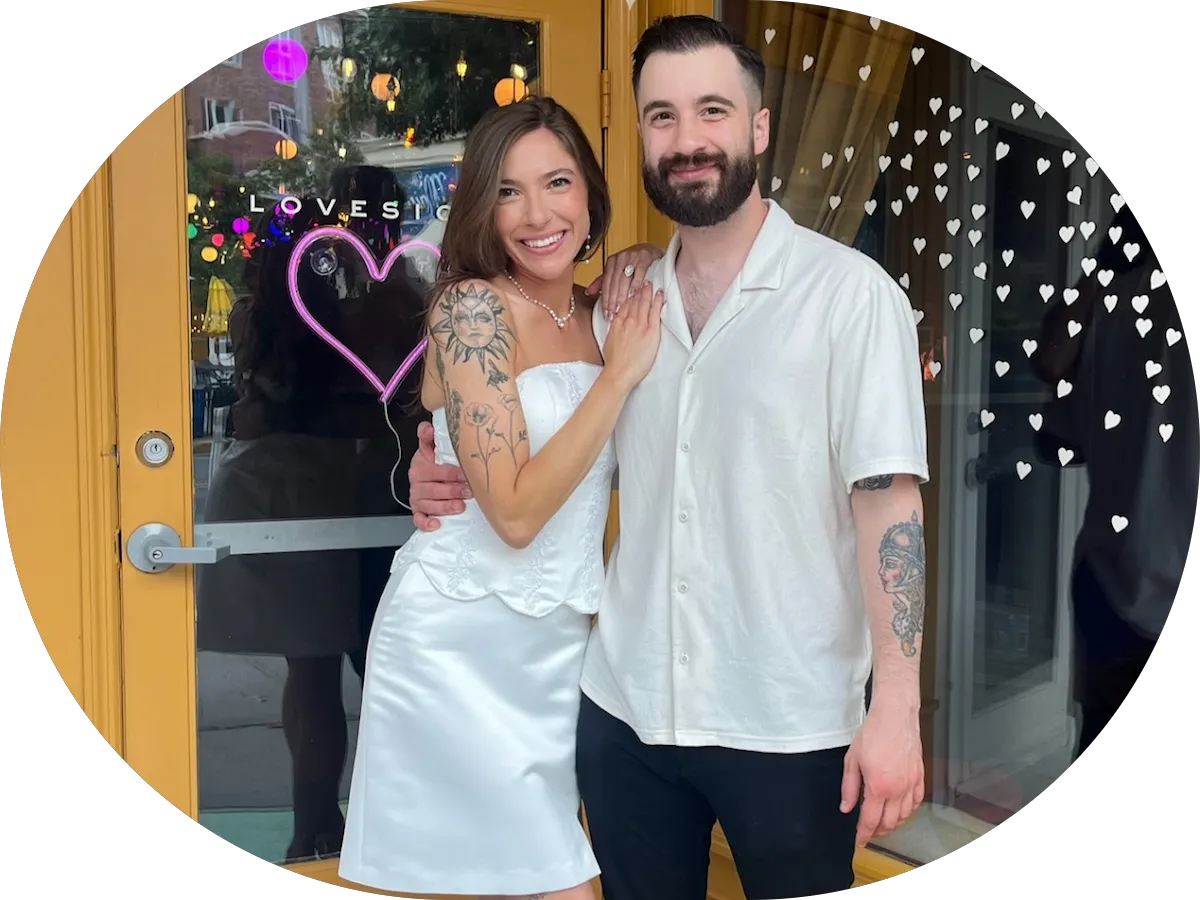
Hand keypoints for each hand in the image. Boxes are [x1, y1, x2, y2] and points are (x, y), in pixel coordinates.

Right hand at [408, 420, 471, 531]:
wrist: (428, 474)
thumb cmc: (436, 461)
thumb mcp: (433, 446)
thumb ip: (429, 436)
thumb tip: (428, 427)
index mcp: (420, 465)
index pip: (432, 469)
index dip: (448, 473)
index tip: (464, 474)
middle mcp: (416, 482)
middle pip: (432, 489)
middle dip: (451, 491)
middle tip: (469, 491)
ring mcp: (417, 498)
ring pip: (428, 505)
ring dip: (444, 507)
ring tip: (460, 507)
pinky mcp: (418, 511)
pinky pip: (419, 519)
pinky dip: (426, 523)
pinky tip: (437, 524)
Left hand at [586, 243, 662, 320]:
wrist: (653, 251)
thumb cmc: (634, 263)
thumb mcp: (617, 271)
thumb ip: (603, 281)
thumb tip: (588, 292)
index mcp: (611, 261)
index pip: (606, 283)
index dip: (605, 300)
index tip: (606, 313)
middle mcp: (620, 257)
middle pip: (614, 283)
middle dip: (612, 301)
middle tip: (613, 315)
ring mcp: (632, 256)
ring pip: (624, 279)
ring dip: (622, 296)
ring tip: (621, 309)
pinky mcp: (644, 257)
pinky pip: (639, 272)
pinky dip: (636, 284)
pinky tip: (634, 295)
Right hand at [600, 282, 664, 392]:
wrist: (619, 373)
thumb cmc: (614, 363)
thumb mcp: (609, 342)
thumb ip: (614, 332)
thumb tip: (616, 328)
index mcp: (617, 324)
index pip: (624, 305)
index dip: (628, 295)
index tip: (632, 288)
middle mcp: (628, 321)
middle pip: (634, 301)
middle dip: (638, 289)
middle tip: (643, 280)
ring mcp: (639, 325)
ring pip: (643, 303)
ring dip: (647, 291)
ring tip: (650, 283)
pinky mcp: (650, 331)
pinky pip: (654, 311)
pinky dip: (657, 301)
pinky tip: (659, 294)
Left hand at [840, 702, 923, 846]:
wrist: (896, 716)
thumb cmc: (872, 734)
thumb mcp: (852, 760)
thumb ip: (849, 787)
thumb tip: (846, 808)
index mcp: (879, 787)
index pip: (871, 820)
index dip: (864, 834)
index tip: (858, 841)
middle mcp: (898, 790)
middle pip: (889, 823)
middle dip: (877, 831)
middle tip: (868, 832)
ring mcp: (912, 784)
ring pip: (904, 815)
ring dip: (893, 823)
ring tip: (881, 824)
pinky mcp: (920, 776)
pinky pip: (916, 802)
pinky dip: (908, 811)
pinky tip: (900, 810)